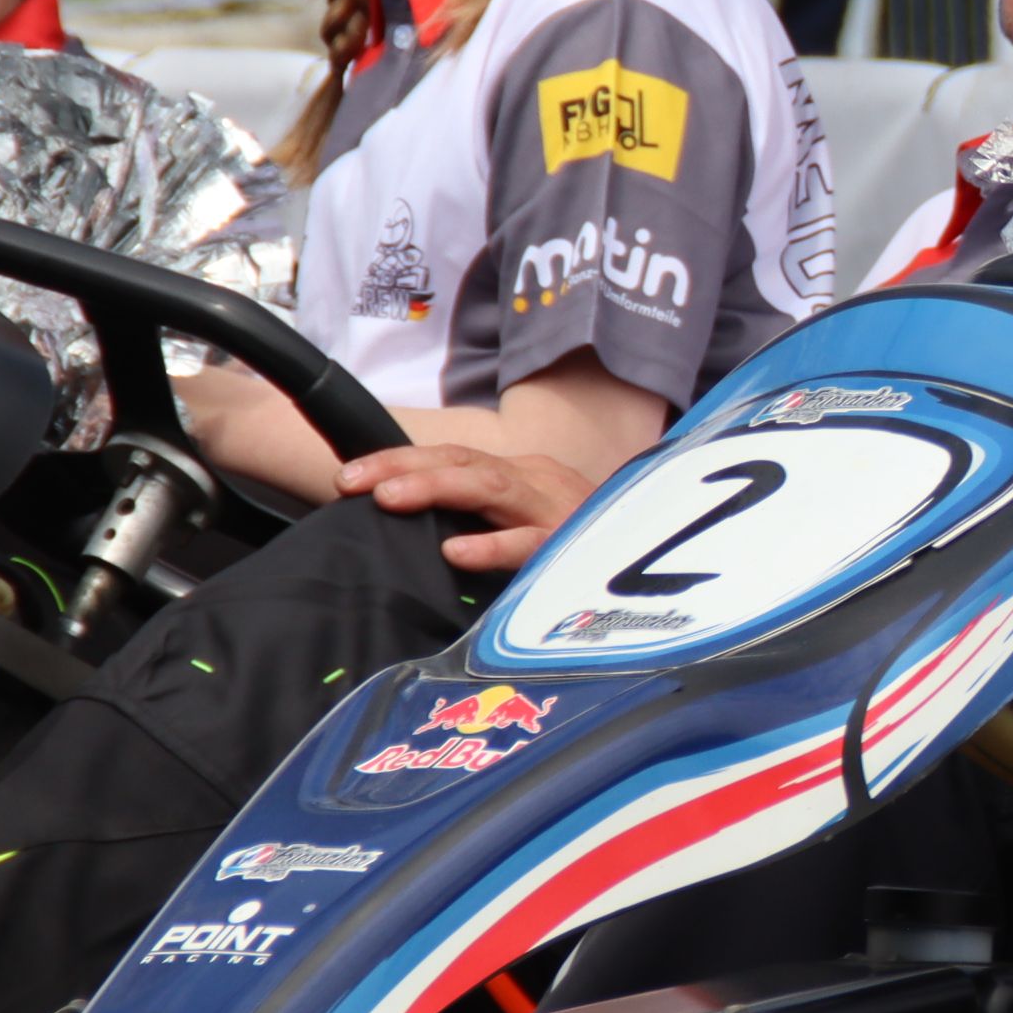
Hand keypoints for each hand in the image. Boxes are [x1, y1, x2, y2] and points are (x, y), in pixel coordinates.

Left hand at [337, 443, 592, 571]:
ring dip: (437, 490)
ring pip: (491, 490)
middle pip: (463, 463)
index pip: (452, 458)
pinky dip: (493, 547)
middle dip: (404, 468)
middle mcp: (534, 482)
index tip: (347, 477)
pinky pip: (532, 546)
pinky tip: (456, 554)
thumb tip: (408, 522)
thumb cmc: (582, 544)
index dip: (399, 462)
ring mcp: (556, 511)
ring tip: (389, 500)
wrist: (665, 544)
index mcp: (519, 475)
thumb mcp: (525, 521)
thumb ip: (480, 520)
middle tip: (351, 481)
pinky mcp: (576, 548)